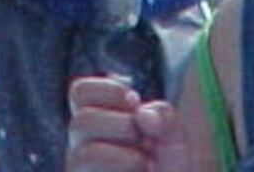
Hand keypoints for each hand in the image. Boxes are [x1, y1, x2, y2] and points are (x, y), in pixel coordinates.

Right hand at [67, 76, 190, 171]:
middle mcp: (82, 146)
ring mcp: (83, 171)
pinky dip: (124, 167)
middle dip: (123, 126)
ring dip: (125, 157)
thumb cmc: (169, 166)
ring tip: (146, 163)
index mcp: (95, 123)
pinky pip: (94, 171)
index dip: (108, 90)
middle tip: (145, 140)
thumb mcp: (173, 135)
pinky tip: (141, 171)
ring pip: (84, 155)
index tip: (135, 102)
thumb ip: (163, 117)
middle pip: (80, 122)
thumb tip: (142, 114)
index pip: (80, 92)